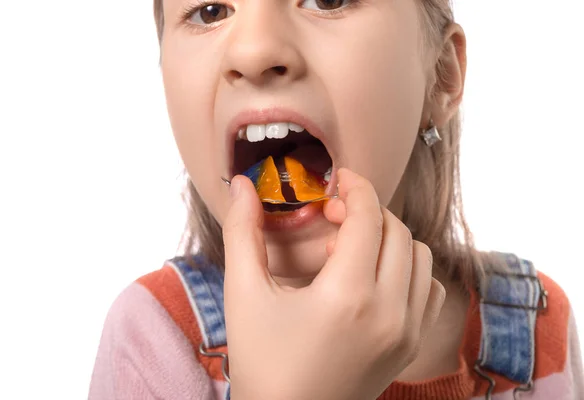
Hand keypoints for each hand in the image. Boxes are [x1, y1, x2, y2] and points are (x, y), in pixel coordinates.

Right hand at [222, 168, 445, 399]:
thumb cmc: (261, 363)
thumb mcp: (243, 294)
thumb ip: (242, 232)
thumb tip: (239, 185)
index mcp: (347, 296)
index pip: (368, 218)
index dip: (354, 188)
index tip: (338, 178)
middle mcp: (389, 313)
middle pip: (398, 232)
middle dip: (367, 211)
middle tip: (333, 216)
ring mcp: (405, 333)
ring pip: (420, 258)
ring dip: (389, 239)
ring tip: (351, 249)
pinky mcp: (410, 348)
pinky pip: (428, 290)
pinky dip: (408, 270)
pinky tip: (373, 277)